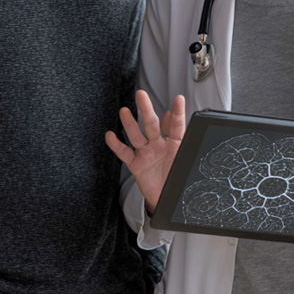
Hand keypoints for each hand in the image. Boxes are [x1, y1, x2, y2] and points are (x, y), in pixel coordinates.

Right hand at [105, 90, 185, 211]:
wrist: (167, 198)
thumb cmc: (177, 177)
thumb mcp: (183, 159)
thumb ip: (181, 143)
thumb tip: (175, 123)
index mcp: (175, 143)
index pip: (177, 126)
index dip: (177, 113)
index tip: (178, 99)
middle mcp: (159, 144)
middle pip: (151, 125)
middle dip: (146, 109)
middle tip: (141, 95)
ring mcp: (147, 153)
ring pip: (136, 136)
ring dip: (129, 124)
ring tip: (124, 111)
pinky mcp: (136, 165)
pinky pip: (125, 154)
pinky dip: (116, 145)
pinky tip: (110, 136)